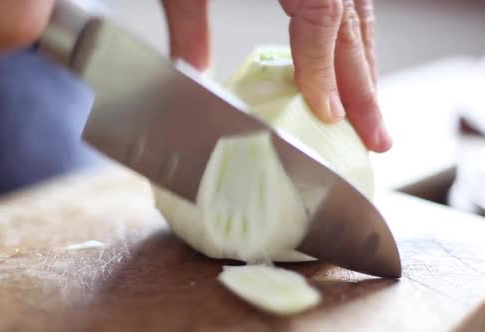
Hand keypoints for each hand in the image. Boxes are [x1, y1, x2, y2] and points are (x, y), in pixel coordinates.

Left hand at [161, 0, 391, 152]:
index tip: (331, 117)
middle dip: (364, 86)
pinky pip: (349, 5)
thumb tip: (188, 74)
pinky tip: (348, 68)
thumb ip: (189, 23)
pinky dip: (351, 41)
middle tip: (376, 137)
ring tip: (368, 111)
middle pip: (353, 25)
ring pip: (359, 15)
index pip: (322, 18)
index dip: (326, 71)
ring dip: (364, 67)